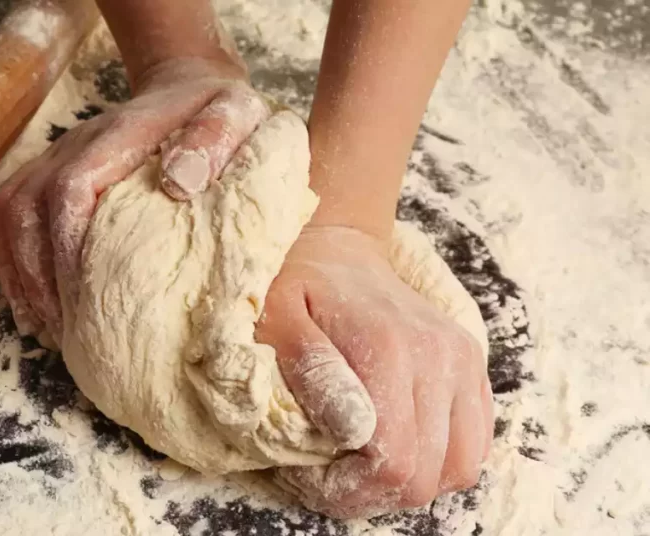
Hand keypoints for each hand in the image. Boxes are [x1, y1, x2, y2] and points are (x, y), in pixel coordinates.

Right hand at [0, 57, 268, 337]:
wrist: (188, 88)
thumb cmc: (218, 112)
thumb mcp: (235, 114)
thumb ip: (212, 140)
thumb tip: (178, 184)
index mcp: (117, 135)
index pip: (71, 187)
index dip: (67, 244)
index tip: (83, 300)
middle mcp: (76, 144)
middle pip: (26, 206)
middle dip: (37, 273)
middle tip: (63, 331)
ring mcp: (57, 157)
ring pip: (9, 212)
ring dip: (18, 272)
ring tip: (44, 327)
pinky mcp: (50, 172)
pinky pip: (8, 216)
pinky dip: (10, 262)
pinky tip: (31, 306)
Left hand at [255, 225, 491, 518]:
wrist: (338, 250)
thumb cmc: (296, 286)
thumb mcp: (277, 319)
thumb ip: (312, 371)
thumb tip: (353, 431)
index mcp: (390, 349)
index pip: (394, 465)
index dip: (350, 492)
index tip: (309, 479)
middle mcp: (440, 358)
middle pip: (427, 476)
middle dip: (373, 494)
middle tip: (327, 478)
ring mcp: (463, 362)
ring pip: (460, 467)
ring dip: (410, 482)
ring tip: (362, 466)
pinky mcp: (471, 366)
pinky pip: (475, 442)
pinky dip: (439, 460)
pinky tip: (395, 446)